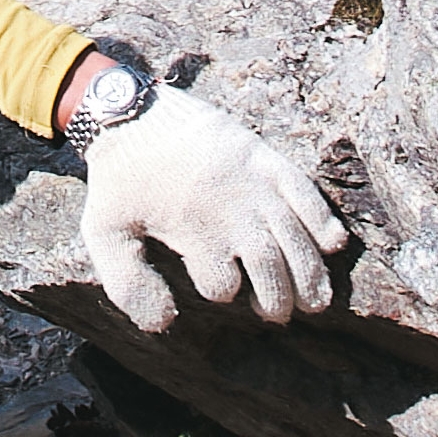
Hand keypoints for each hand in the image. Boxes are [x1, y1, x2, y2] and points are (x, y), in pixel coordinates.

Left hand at [79, 86, 349, 330]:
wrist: (130, 112)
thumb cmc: (119, 176)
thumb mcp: (104, 231)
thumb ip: (127, 284)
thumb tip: (163, 324)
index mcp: (194, 229)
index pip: (223, 283)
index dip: (223, 291)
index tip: (221, 288)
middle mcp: (231, 209)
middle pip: (270, 266)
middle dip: (278, 298)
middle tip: (277, 314)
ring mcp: (253, 181)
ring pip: (296, 237)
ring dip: (310, 274)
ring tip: (315, 302)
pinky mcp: (264, 155)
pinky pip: (305, 190)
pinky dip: (322, 218)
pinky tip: (333, 244)